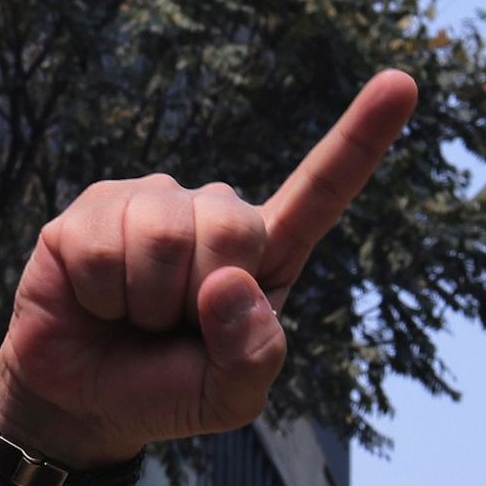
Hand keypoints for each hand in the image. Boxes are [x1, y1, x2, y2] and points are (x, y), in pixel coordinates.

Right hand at [0, 72, 418, 466]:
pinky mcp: (90, 209)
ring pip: (163, 238)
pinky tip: (95, 300)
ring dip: (145, 302)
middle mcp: (212, 213)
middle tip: (171, 326)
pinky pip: (104, 249)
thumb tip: (228, 282)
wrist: (83, 402)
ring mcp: (149, 202)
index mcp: (265, 253)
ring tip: (132, 314)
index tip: (402, 83)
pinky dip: (101, 296)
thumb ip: (253, 357)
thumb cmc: (166, 389)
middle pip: (232, 228)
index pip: (320, 192)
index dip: (361, 139)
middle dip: (197, 296)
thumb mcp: (230, 400)